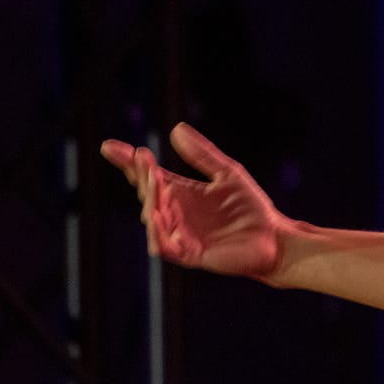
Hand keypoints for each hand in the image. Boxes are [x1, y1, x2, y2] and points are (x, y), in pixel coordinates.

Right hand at [100, 123, 286, 279]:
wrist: (274, 238)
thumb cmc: (251, 208)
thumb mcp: (227, 173)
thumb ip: (202, 154)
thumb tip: (175, 128)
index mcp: (182, 194)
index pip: (148, 176)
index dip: (129, 163)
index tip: (109, 146)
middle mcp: (176, 214)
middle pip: (148, 194)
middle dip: (142, 176)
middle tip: (143, 158)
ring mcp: (180, 235)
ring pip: (153, 218)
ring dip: (151, 199)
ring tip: (153, 179)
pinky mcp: (189, 254)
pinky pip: (164, 245)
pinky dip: (156, 231)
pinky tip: (154, 215)